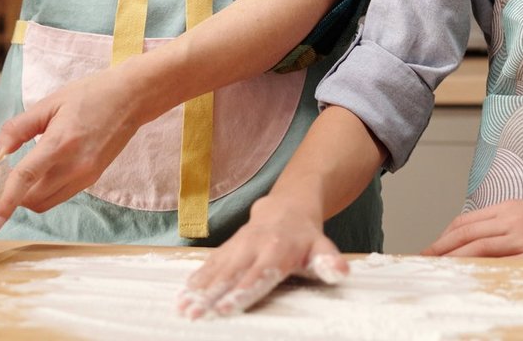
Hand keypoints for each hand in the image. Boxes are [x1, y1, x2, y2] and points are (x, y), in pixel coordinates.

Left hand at [0, 68, 145, 233]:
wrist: (130, 98)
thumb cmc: (91, 94)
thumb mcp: (49, 104)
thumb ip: (17, 129)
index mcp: (60, 143)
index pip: (25, 179)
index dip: (5, 203)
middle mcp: (75, 166)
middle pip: (33, 200)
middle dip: (13, 196)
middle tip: (2, 178)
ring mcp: (86, 176)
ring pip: (46, 203)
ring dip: (28, 196)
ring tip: (23, 173)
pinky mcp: (92, 179)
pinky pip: (60, 195)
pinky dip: (45, 190)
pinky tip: (43, 170)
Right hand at [178, 197, 347, 318]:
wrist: (287, 207)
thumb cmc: (306, 237)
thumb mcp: (322, 247)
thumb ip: (329, 261)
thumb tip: (340, 271)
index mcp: (278, 250)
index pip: (258, 274)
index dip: (242, 292)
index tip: (225, 308)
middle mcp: (254, 246)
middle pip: (231, 275)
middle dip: (211, 296)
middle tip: (194, 315)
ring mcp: (238, 245)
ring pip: (216, 269)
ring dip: (198, 290)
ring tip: (182, 308)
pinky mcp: (228, 246)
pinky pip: (210, 263)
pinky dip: (196, 278)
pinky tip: (183, 294)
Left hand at [422, 198, 522, 266]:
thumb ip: (509, 224)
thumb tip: (484, 240)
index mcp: (511, 207)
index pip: (467, 221)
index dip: (445, 236)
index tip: (432, 248)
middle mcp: (514, 220)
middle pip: (466, 234)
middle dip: (440, 248)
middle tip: (422, 261)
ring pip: (478, 248)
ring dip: (453, 260)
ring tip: (436, 270)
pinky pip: (504, 265)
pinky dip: (483, 271)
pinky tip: (470, 279)